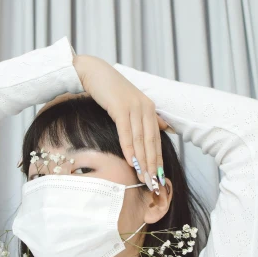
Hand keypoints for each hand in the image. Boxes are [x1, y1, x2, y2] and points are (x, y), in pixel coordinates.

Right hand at [71, 54, 172, 184]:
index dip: (158, 159)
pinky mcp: (121, 107)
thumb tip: (164, 127)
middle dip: (152, 164)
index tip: (159, 176)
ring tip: (144, 177)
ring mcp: (134, 107)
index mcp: (149, 108)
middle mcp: (145, 107)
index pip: (156, 139)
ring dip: (142, 161)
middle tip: (153, 183)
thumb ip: (146, 117)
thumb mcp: (130, 103)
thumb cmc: (109, 89)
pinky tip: (130, 161)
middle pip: (151, 142)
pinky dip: (129, 148)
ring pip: (140, 139)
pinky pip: (126, 132)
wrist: (93, 72)